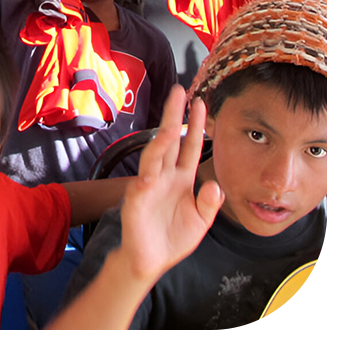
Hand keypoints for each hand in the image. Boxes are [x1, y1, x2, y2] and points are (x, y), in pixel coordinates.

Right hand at [118, 85, 222, 282]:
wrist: (150, 260)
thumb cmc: (172, 237)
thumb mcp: (200, 220)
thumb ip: (210, 202)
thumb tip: (214, 184)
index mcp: (180, 178)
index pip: (189, 146)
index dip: (195, 125)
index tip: (200, 102)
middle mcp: (164, 176)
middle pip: (169, 141)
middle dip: (173, 116)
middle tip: (179, 92)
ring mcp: (148, 186)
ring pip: (155, 158)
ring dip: (161, 142)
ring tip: (170, 127)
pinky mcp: (136, 201)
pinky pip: (142, 186)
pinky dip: (147, 178)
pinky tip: (152, 174)